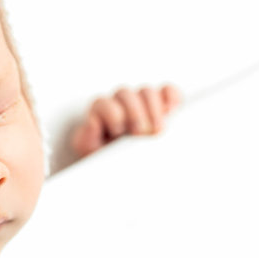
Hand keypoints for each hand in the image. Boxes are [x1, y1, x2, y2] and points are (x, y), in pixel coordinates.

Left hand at [68, 84, 182, 160]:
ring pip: (146, 91)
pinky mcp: (162, 105)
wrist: (121, 166)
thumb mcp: (90, 152)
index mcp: (100, 112)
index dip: (112, 114)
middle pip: (125, 94)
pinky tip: (172, 111)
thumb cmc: (106, 158)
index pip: (103, 103)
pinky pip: (168, 91)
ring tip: (156, 130)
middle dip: (133, 113)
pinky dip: (172, 97)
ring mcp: (142, 102)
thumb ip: (86, 139)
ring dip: (152, 109)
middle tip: (140, 133)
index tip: (119, 131)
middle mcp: (120, 103)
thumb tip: (93, 124)